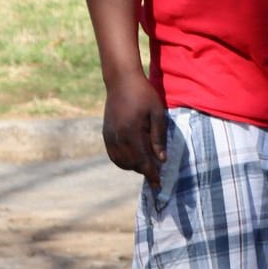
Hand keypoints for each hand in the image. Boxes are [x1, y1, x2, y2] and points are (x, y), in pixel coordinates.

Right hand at [103, 73, 168, 187]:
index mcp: (132, 132)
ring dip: (134, 166)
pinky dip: (124, 161)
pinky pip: (114, 156)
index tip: (158, 187)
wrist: (121, 81)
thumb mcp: (157, 113)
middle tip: (157, 169)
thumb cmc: (144, 94)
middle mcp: (118, 137)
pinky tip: (134, 156)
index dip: (151, 175)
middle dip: (145, 170)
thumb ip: (158, 137)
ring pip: (122, 162)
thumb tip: (161, 160)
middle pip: (132, 164)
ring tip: (146, 161)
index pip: (143, 161)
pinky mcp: (106, 134)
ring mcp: (110, 136)